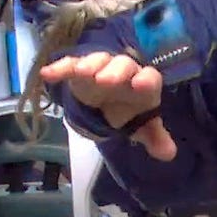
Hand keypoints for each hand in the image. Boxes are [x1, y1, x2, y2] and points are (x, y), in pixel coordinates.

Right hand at [40, 52, 175, 160]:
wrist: (106, 104)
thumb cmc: (128, 111)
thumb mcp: (142, 127)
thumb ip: (155, 138)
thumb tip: (168, 154)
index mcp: (143, 84)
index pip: (149, 78)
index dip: (146, 80)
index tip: (141, 85)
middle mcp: (124, 72)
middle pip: (122, 66)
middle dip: (115, 72)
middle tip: (106, 81)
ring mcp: (101, 69)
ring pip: (98, 61)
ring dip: (90, 65)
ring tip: (81, 72)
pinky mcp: (79, 71)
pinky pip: (70, 66)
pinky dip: (60, 68)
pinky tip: (47, 74)